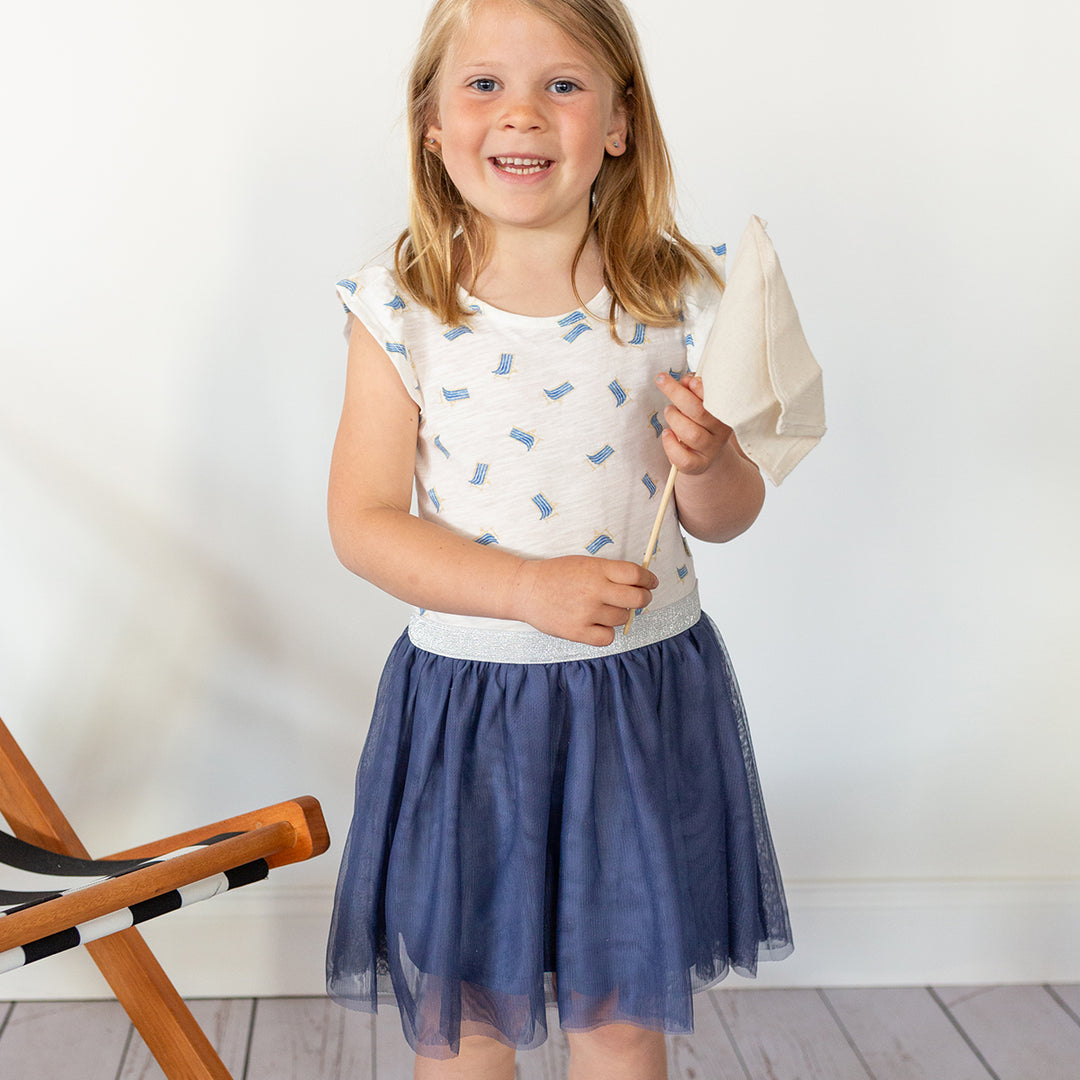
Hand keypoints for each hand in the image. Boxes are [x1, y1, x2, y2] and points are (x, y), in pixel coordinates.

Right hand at [511, 556, 657, 646]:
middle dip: (644, 598)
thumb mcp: (584, 563)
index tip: (651, 583)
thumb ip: (609, 572)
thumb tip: (638, 583)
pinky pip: (607, 637)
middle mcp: (594, 590)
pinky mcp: (577, 631)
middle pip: (637, 599)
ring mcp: (586, 612)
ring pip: (622, 618)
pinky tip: (596, 624)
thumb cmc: (555, 575)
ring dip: (619, 614)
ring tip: (603, 609)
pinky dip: (605, 632)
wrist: (525, 589)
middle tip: (640, 598)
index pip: (636, 574)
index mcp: (596, 569)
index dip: (648, 579)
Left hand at [655, 372, 732, 474]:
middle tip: (662, 382)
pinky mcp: (697, 465)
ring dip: (674, 418)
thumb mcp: (700, 404)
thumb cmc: (700, 423)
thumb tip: (686, 381)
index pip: (716, 398)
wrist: (707, 455)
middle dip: (677, 395)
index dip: (701, 389)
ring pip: (691, 433)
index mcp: (724, 413)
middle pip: (700, 412)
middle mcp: (720, 432)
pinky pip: (683, 457)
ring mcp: (710, 450)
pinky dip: (670, 444)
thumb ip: (693, 390)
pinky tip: (667, 434)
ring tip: (669, 411)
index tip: (688, 380)